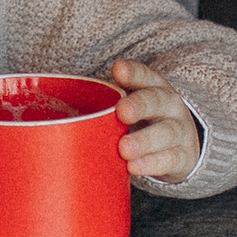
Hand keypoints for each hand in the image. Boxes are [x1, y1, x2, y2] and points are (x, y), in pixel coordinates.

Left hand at [111, 59, 202, 185]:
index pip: (144, 75)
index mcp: (153, 88)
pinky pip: (169, 159)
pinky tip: (134, 167)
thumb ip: (103, 105)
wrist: (182, 146)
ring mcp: (178, 130)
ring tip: (124, 149)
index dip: (132, 72)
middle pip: (156, 101)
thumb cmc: (144, 123)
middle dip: (139, 105)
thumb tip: (55, 116)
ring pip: (165, 133)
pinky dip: (152, 164)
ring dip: (144, 141)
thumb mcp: (131, 107)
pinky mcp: (182, 156)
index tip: (117, 69)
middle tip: (122, 112)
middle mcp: (168, 106)